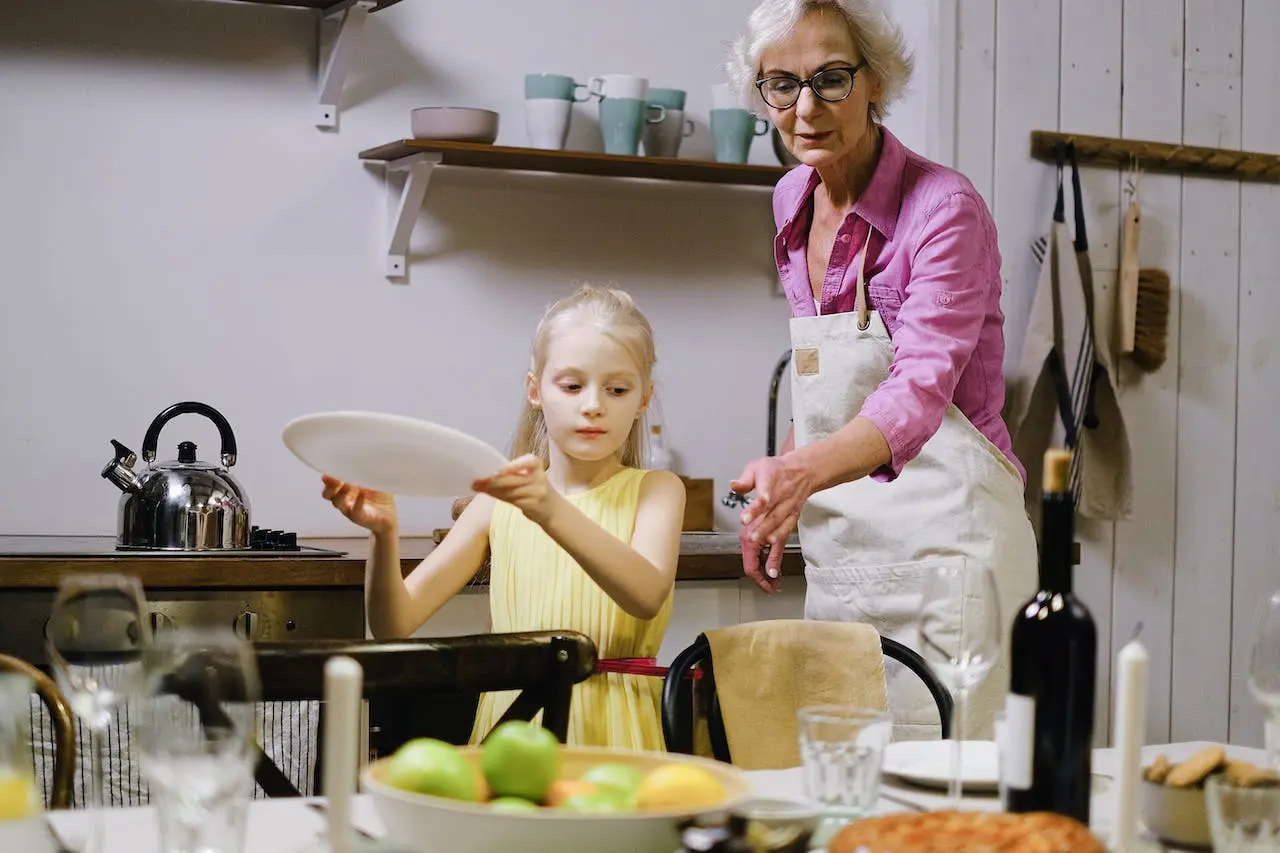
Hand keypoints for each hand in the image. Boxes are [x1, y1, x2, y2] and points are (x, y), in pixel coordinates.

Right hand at [321, 475, 397, 534]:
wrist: (389, 516)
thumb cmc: (379, 496)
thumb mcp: (372, 479)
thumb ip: (364, 470)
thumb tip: (362, 454)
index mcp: (343, 490)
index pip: (329, 486)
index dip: (327, 480)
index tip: (328, 472)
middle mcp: (343, 500)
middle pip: (328, 495)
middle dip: (330, 486)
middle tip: (336, 478)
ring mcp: (350, 510)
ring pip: (338, 503)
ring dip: (342, 492)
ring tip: (350, 484)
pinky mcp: (361, 518)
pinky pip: (356, 511)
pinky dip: (358, 501)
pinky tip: (363, 493)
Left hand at [472, 454, 556, 526]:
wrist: (553, 510)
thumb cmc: (535, 491)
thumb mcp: (527, 478)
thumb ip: (508, 475)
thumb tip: (483, 476)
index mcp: (536, 464)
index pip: (526, 462)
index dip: (513, 467)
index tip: (499, 471)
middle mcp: (539, 477)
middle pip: (513, 479)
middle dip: (493, 481)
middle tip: (477, 482)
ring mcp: (538, 492)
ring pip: (510, 491)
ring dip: (492, 490)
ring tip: (480, 487)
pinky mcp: (534, 505)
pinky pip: (513, 500)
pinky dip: (499, 497)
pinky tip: (491, 494)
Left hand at [730, 454, 813, 593]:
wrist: (802, 472)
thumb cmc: (776, 471)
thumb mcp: (757, 467)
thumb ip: (744, 480)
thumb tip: (734, 485)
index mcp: (771, 482)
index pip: (763, 494)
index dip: (756, 505)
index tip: (746, 517)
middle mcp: (781, 498)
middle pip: (771, 515)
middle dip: (761, 529)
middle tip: (750, 539)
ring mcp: (788, 510)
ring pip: (778, 527)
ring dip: (769, 540)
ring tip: (760, 553)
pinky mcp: (791, 520)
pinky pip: (785, 535)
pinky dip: (778, 548)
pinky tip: (773, 565)